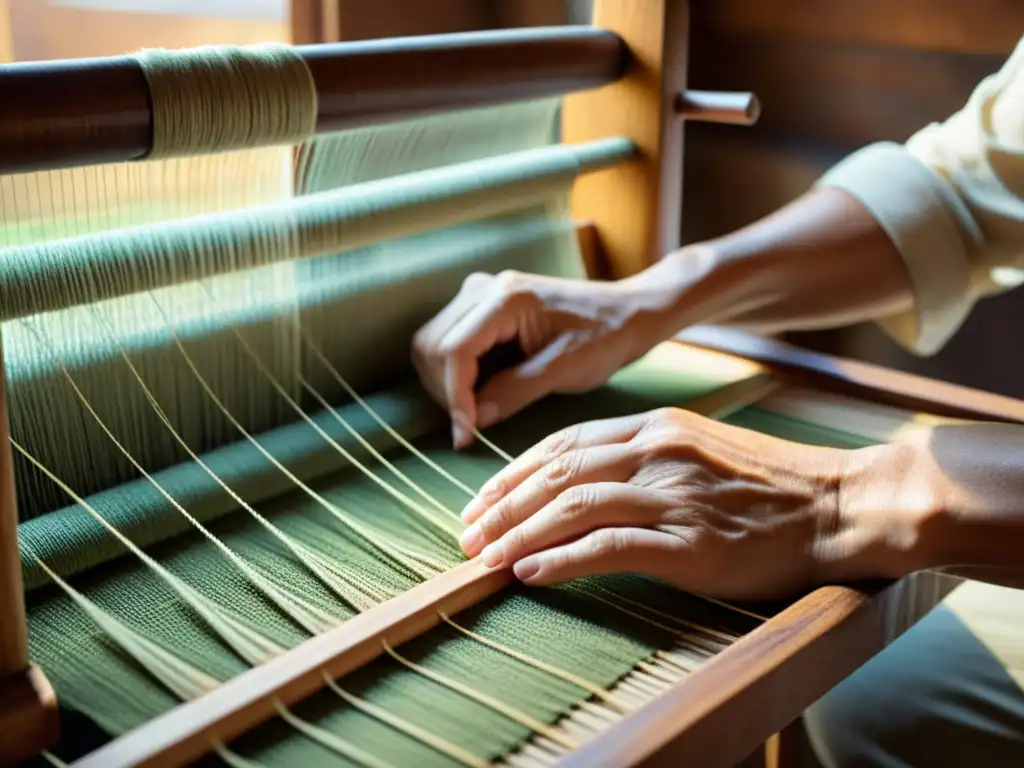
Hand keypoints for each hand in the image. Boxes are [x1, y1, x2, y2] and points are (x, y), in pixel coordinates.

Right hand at [412, 268, 678, 448]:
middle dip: (445, 391)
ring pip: (432, 344)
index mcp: (506, 298)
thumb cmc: (605, 337)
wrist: (625, 313)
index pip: (454, 349)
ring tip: (476, 412)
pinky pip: (448, 342)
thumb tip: (474, 419)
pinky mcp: (482, 308)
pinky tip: (481, 394)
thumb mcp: (566, 369)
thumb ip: (517, 391)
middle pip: (432, 345)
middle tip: (471, 428)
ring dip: (445, 384)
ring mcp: (480, 295)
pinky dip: (454, 374)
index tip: (465, 434)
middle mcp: (485, 289)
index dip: (454, 396)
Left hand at [457, 407, 917, 599]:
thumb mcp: (698, 450)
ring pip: (572, 506)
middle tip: (467, 533)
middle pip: (557, 472)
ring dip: (518, 532)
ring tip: (484, 557)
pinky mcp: (689, 541)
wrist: (836, 505)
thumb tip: (583, 481)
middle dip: (502, 504)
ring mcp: (672, 495)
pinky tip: (530, 572)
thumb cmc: (769, 486)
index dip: (514, 472)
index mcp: (656, 427)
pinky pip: (608, 547)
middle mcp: (656, 452)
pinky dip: (561, 559)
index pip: (563, 443)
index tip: (482, 498)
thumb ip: (644, 456)